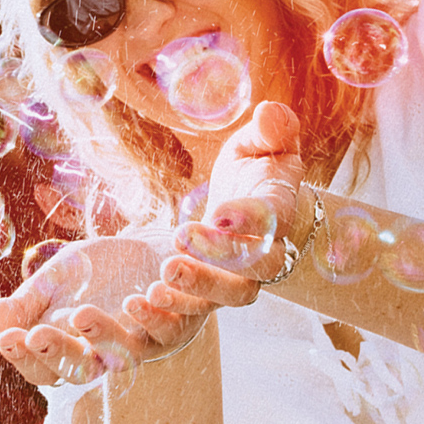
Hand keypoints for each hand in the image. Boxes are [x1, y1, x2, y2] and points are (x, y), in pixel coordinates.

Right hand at [0, 235, 193, 385]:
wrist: (156, 244)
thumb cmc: (101, 271)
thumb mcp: (56, 281)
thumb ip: (25, 304)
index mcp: (77, 349)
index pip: (45, 369)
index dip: (26, 358)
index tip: (6, 337)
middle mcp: (113, 353)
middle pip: (83, 369)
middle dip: (58, 351)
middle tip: (35, 332)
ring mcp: (150, 338)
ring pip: (130, 352)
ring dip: (107, 334)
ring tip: (82, 312)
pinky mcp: (186, 316)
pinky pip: (174, 323)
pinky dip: (160, 311)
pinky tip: (146, 290)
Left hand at [150, 101, 306, 317]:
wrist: (253, 204)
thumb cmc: (257, 166)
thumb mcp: (261, 142)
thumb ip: (271, 129)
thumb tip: (271, 112)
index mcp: (279, 210)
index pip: (272, 219)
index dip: (249, 219)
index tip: (218, 211)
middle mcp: (268, 252)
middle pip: (257, 269)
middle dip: (221, 257)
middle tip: (182, 237)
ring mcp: (243, 277)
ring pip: (233, 296)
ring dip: (199, 287)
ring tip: (164, 272)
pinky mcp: (215, 292)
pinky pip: (203, 312)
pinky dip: (176, 310)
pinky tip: (144, 300)